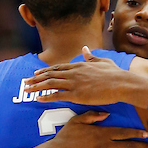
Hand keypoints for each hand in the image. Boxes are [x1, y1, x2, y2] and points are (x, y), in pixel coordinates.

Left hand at [23, 47, 147, 107]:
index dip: (45, 71)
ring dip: (37, 86)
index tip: (36, 73)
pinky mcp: (77, 94)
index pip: (58, 67)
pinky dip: (46, 96)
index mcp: (79, 65)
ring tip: (27, 89)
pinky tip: (38, 98)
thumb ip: (91, 56)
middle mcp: (74, 72)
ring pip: (51, 84)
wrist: (121, 83)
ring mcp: (74, 83)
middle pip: (51, 74)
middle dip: (36, 78)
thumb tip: (85, 48)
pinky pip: (57, 95)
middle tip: (26, 81)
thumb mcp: (102, 61)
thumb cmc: (115, 74)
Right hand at [47, 110, 147, 147]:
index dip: (137, 134)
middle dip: (144, 147)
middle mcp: (106, 146)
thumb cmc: (66, 137)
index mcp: (102, 133)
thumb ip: (93, 116)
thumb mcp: (77, 121)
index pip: (124, 133)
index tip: (147, 134)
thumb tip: (107, 114)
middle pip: (129, 146)